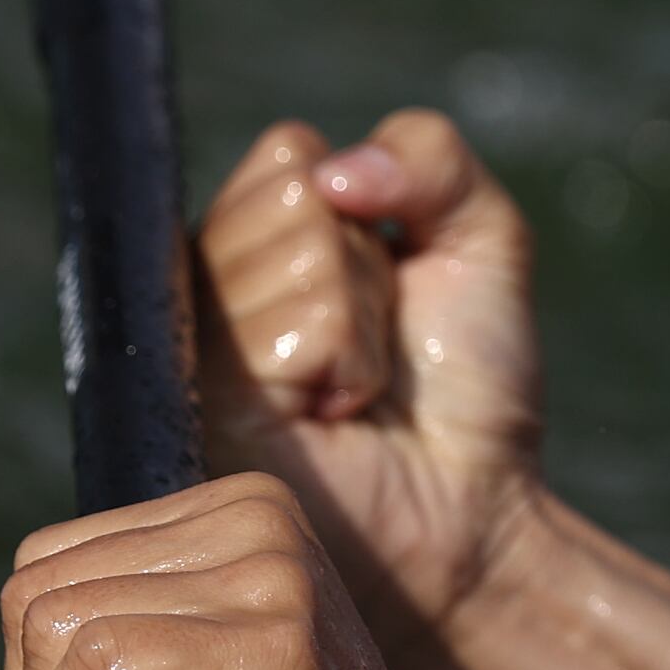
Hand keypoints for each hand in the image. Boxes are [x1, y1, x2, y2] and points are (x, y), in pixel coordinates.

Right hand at [190, 111, 545, 669]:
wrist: (475, 515)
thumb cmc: (463, 390)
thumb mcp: (480, 241)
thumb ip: (428, 158)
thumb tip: (335, 167)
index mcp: (246, 244)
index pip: (289, 154)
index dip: (360, 212)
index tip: (382, 291)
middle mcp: (198, 291)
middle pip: (293, 195)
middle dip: (368, 273)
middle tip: (371, 358)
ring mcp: (188, 350)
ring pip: (301, 251)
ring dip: (363, 328)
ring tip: (353, 395)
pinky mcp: (199, 408)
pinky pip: (300, 323)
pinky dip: (350, 365)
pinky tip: (337, 419)